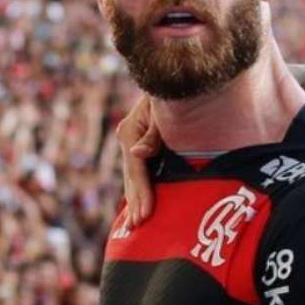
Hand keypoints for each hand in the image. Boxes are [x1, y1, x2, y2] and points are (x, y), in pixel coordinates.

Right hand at [117, 94, 160, 226]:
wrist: (176, 78)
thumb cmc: (173, 93)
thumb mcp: (163, 109)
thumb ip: (154, 133)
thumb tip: (136, 153)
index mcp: (130, 130)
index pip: (135, 168)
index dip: (140, 192)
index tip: (144, 214)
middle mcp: (128, 138)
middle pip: (131, 176)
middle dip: (135, 201)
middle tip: (138, 227)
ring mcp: (132, 144)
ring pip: (133, 177)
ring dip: (134, 199)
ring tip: (135, 224)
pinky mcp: (141, 147)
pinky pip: (139, 172)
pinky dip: (140, 189)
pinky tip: (140, 206)